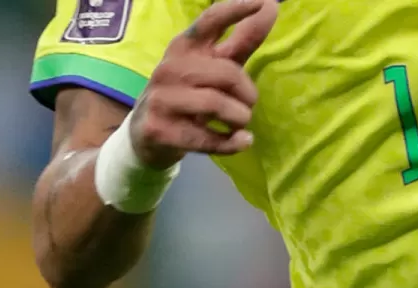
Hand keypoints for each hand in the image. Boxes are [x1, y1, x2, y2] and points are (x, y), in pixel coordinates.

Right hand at [128, 0, 279, 168]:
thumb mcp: (212, 66)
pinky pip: (209, 138)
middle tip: (248, 103)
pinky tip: (241, 141)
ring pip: (218, 105)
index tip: (264, 2)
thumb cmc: (189, 94)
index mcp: (184, 46)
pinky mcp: (159, 129)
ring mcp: (161, 98)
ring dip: (240, 118)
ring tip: (238, 122)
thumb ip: (241, 42)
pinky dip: (232, 143)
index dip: (237, 9)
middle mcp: (169, 67)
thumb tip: (271, 5)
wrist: (147, 135)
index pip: (211, 20)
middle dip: (247, 93)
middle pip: (227, 73)